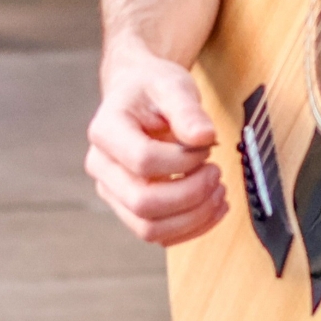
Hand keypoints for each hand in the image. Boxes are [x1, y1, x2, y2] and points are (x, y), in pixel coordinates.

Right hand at [86, 35, 226, 243]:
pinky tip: (214, 206)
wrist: (139, 94)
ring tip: (218, 190)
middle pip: (143, 203)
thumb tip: (204, 137)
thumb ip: (187, 110)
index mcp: (105, 131)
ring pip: (150, 229)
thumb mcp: (171, 85)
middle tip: (215, 171)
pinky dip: (192, 227)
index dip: (183, 160)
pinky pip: (159, 235)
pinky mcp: (131, 209)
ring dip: (193, 216)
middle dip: (190, 193)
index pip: (142, 160)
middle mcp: (102, 167)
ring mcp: (113, 192)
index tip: (206, 144)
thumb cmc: (151, 88)